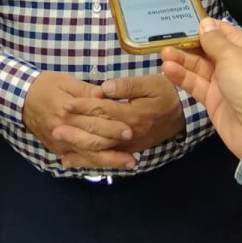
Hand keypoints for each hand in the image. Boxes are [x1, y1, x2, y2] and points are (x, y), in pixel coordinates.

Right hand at [23, 71, 136, 169]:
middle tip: (135, 151)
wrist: (20, 98)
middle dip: (114, 148)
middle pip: (92, 142)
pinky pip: (78, 159)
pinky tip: (110, 165)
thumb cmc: (46, 85)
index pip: (93, 121)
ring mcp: (59, 143)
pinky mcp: (57, 150)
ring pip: (86, 156)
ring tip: (129, 163)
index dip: (112, 126)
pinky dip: (94, 164)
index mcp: (66, 111)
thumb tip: (107, 96)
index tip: (130, 129)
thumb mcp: (67, 82)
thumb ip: (87, 91)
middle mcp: (62, 130)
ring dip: (108, 161)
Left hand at [58, 73, 184, 169]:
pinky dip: (89, 160)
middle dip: (76, 131)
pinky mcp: (131, 149)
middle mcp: (131, 134)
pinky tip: (72, 160)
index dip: (83, 106)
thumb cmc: (167, 91)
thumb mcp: (150, 82)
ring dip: (79, 149)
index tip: (66, 104)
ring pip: (101, 150)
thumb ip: (126, 85)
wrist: (186, 111)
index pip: (103, 110)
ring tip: (60, 148)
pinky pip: (107, 157)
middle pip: (98, 134)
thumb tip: (103, 89)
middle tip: (55, 128)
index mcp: (134, 115)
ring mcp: (131, 145)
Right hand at [161, 18, 241, 159]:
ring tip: (163, 54)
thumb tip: (205, 23)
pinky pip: (195, 84)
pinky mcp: (213, 100)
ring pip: (198, 67)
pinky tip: (167, 69)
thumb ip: (214, 40)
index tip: (180, 22)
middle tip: (164, 40)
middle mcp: (233, 62)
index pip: (221, 31)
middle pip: (206, 49)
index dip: (203, 27)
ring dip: (181, 60)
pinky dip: (182, 77)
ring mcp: (222, 82)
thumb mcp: (232, 55)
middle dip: (187, 44)